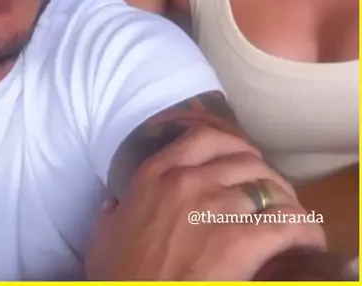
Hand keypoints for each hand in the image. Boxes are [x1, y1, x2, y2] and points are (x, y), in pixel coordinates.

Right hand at [85, 127, 325, 280]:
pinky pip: (284, 223)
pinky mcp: (238, 241)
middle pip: (244, 161)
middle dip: (264, 174)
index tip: (243, 155)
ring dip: (286, 200)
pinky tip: (307, 239)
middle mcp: (187, 180)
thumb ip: (113, 212)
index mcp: (155, 174)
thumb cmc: (117, 277)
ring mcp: (214, 207)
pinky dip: (302, 230)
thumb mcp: (102, 236)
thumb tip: (114, 203)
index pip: (204, 138)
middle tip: (273, 191)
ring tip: (294, 214)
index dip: (232, 143)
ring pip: (268, 187)